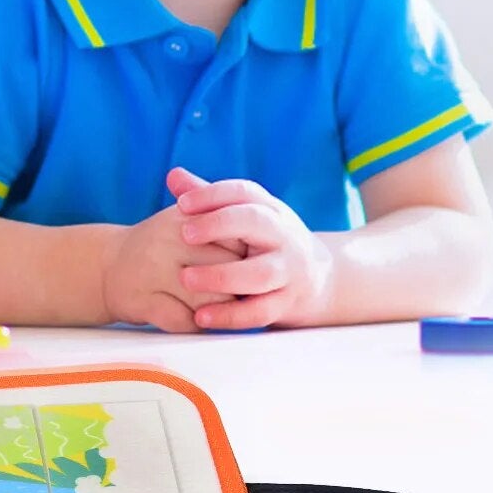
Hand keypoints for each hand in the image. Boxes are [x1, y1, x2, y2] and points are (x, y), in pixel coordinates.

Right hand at [101, 205, 243, 332]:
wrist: (106, 267)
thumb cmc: (158, 245)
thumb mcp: (183, 221)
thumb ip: (220, 218)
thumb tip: (262, 227)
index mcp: (181, 220)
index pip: (233, 238)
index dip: (245, 255)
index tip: (247, 260)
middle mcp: (165, 243)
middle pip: (226, 270)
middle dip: (238, 284)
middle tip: (239, 290)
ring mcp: (152, 274)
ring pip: (210, 300)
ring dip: (221, 309)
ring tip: (219, 306)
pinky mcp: (143, 303)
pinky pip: (185, 322)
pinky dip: (197, 327)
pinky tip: (196, 320)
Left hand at [172, 173, 333, 328]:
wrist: (319, 279)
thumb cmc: (266, 241)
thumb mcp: (245, 216)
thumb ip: (209, 197)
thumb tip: (173, 175)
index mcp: (270, 210)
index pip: (244, 192)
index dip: (212, 195)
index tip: (181, 203)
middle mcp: (284, 236)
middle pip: (256, 223)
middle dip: (220, 225)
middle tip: (184, 234)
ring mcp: (290, 271)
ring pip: (259, 273)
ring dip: (221, 276)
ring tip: (185, 278)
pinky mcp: (289, 304)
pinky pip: (260, 312)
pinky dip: (231, 316)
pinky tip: (200, 317)